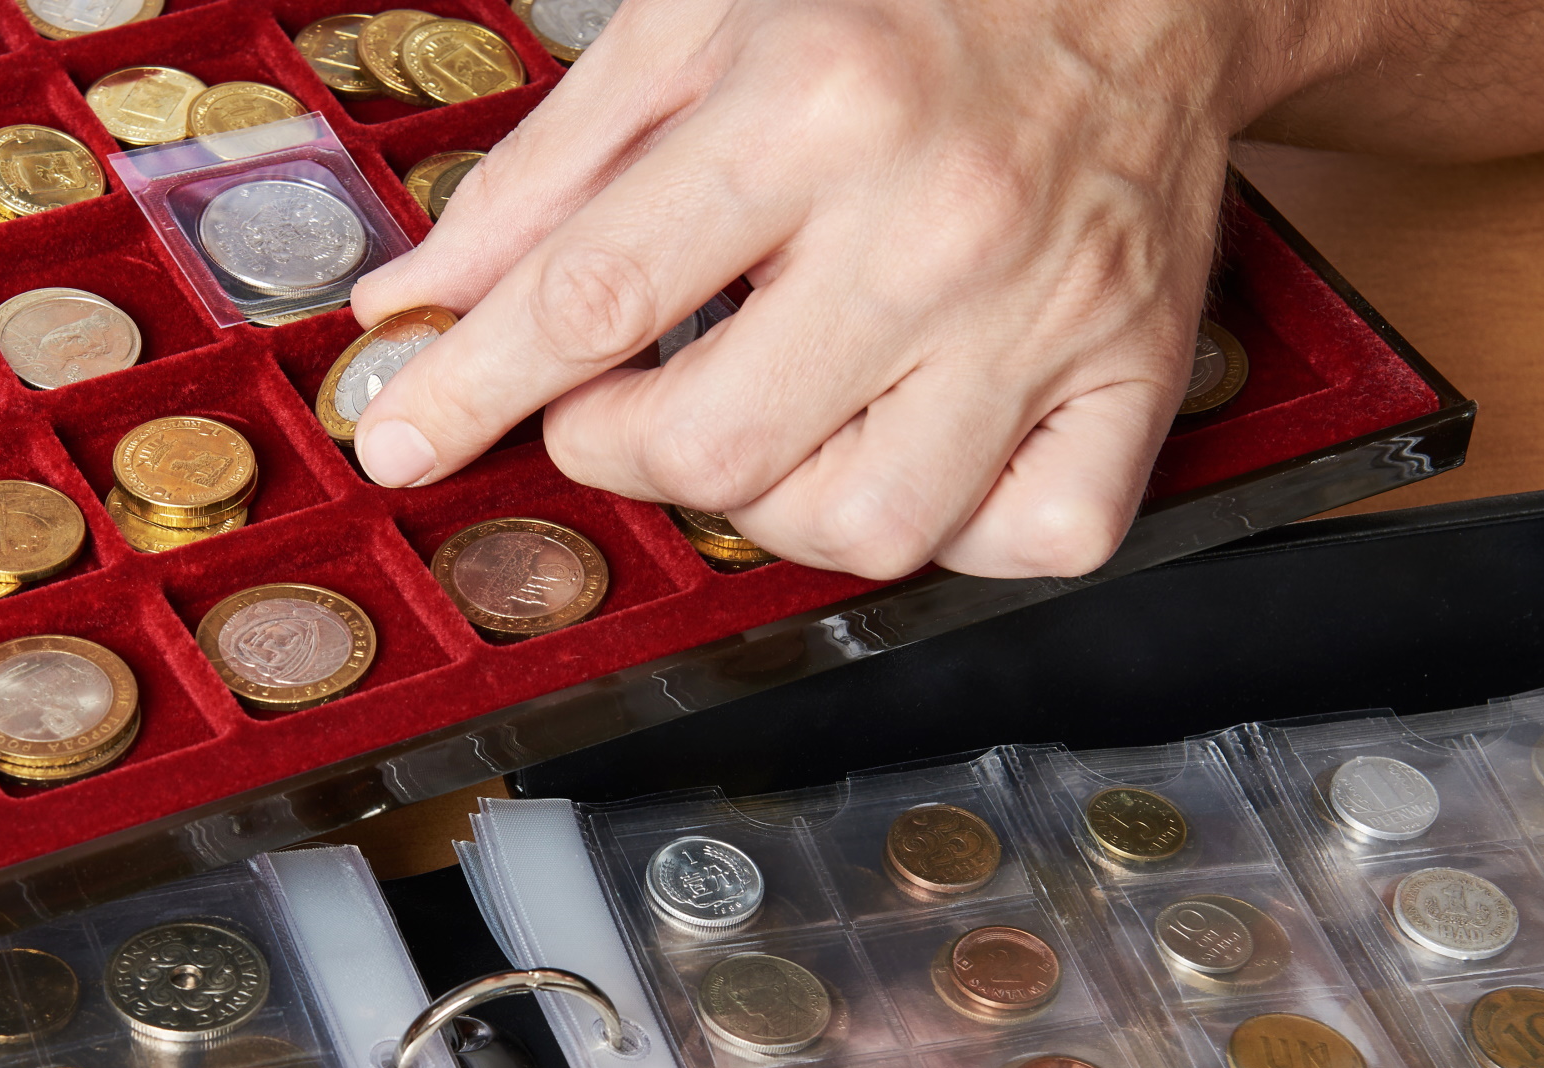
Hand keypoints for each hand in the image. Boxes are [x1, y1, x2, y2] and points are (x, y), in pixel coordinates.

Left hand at [346, 0, 1331, 580]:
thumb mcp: (694, 23)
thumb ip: (544, 174)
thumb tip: (413, 304)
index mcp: (814, 105)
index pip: (594, 298)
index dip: (473, 387)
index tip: (405, 438)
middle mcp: (937, 223)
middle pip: (716, 446)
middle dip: (616, 447)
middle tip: (610, 400)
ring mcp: (1048, 314)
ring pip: (866, 528)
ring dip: (769, 504)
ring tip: (760, 414)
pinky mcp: (1138, 373)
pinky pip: (1035, 539)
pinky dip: (954, 532)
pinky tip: (906, 445)